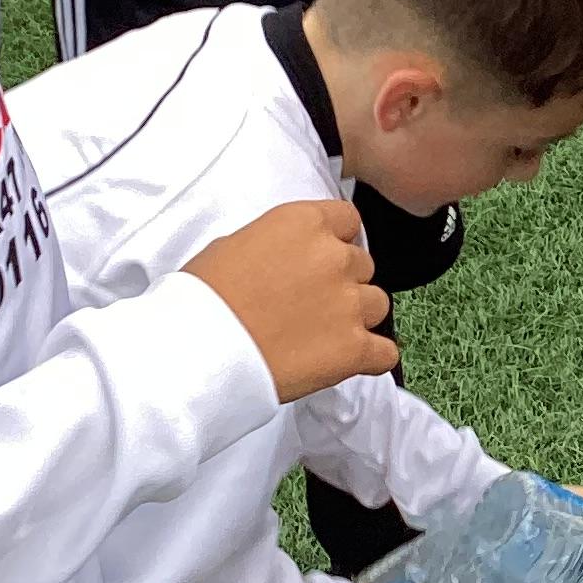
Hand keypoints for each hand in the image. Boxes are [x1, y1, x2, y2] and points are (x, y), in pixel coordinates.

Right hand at [184, 199, 394, 402]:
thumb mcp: (235, 245)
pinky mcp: (354, 348)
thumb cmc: (203, 298)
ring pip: (376, 305)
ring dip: (356, 318)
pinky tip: (346, 361)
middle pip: (362, 265)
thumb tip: (289, 259)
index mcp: (305, 222)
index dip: (336, 242)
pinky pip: (384, 352)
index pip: (348, 221)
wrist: (197, 350)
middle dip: (342, 283)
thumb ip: (279, 244)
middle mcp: (335, 256)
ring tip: (321, 336)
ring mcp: (349, 303)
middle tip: (309, 305)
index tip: (319, 262)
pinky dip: (370, 358)